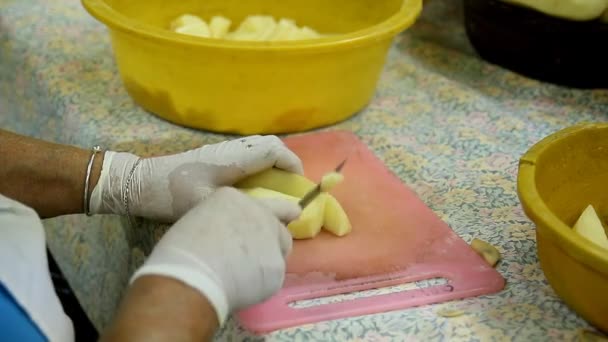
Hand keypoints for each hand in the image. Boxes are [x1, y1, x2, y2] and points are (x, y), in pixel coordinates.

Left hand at [90, 135, 302, 221]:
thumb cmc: (172, 196)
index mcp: (231, 158)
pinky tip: (252, 187)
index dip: (292, 164)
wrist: (139, 184)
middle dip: (285, 162)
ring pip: (257, 146)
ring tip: (275, 189)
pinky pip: (246, 153)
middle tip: (290, 187)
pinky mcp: (213, 155)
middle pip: (268, 144)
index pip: (273, 150)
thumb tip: (284, 214)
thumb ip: (250, 209)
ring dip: (272, 162)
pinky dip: (258, 165)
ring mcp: (220, 149)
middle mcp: (229, 149)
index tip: (299, 186)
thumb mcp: (211, 206)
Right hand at [130, 187, 299, 323]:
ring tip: (246, 277)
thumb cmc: (181, 252)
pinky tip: (243, 290)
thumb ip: (218, 225)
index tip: (253, 231)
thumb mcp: (196, 224)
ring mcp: (272, 238)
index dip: (254, 221)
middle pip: (277, 225)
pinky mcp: (278, 266)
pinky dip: (262, 285)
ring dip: (269, 261)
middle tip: (257, 258)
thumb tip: (224, 241)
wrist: (192, 277)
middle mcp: (258, 211)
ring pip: (281, 250)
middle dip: (271, 239)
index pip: (255, 205)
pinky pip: (274, 277)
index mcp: (233, 198)